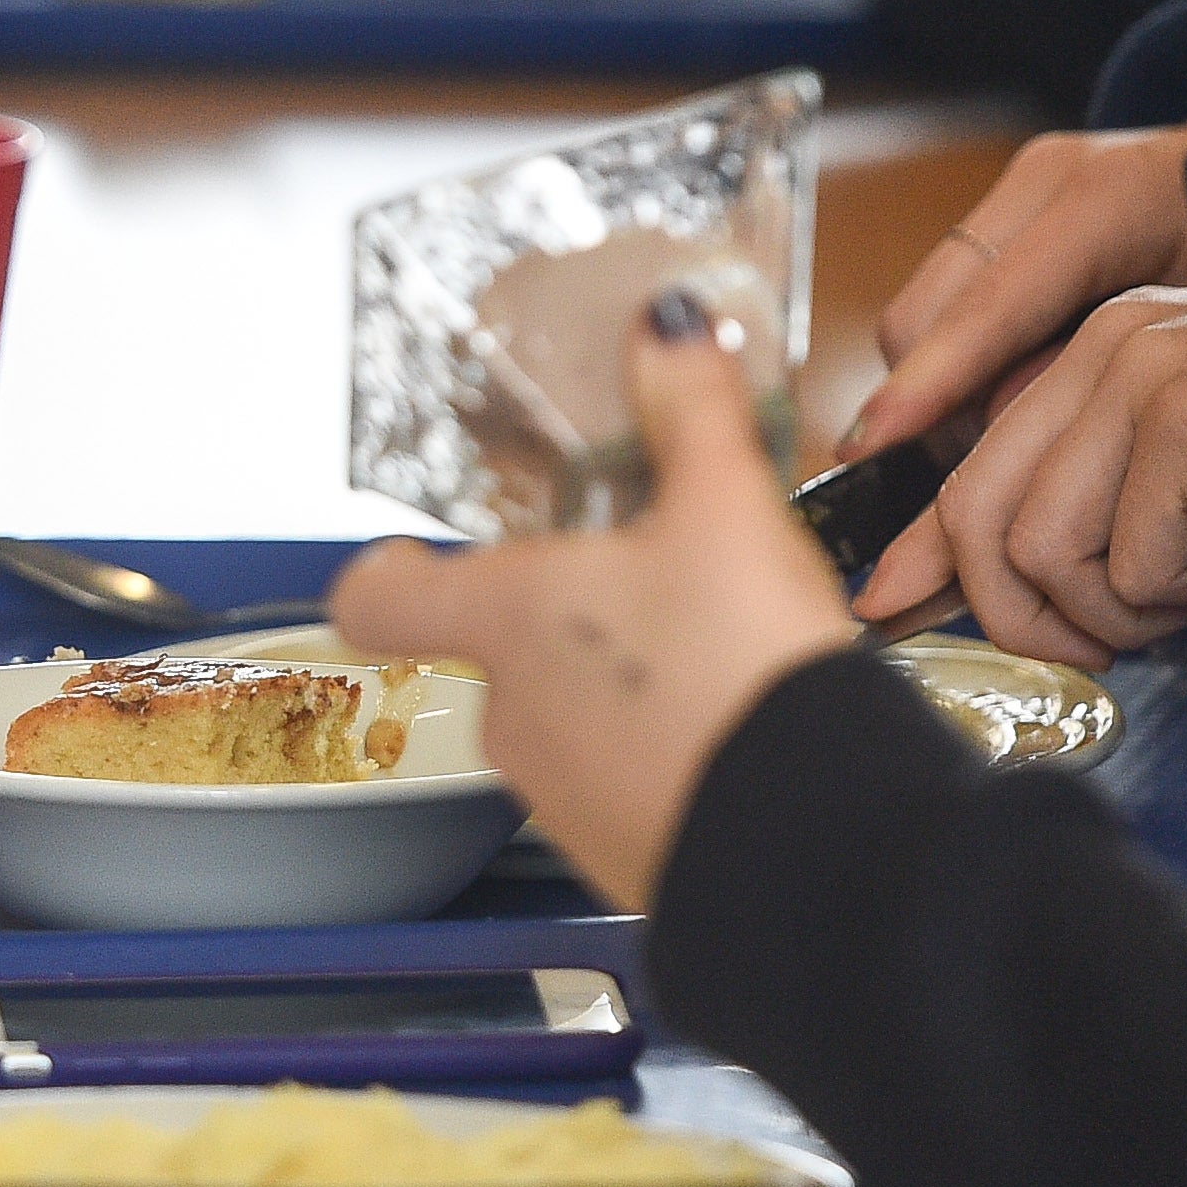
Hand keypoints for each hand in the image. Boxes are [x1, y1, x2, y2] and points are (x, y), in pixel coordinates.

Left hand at [327, 320, 855, 908]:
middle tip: (659, 590)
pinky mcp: (613, 855)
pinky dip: (660, 758)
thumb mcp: (730, 510)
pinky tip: (735, 737)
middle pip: (502, 651)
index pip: (377, 599)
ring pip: (565, 721)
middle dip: (571, 622)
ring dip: (619, 690)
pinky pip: (619, 788)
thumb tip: (664, 331)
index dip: (388, 573)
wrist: (809, 839)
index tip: (413, 557)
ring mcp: (554, 795)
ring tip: (716, 663)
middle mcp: (507, 713)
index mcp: (506, 619)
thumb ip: (689, 414)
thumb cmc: (747, 670)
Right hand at [845, 115, 1186, 457]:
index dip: (930, 384)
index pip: (990, 303)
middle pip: (926, 316)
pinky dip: (963, 371)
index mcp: (1112, 197)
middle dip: (935, 410)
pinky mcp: (1007, 216)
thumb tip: (1006, 428)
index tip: (868, 448)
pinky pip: (945, 314)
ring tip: (1023, 439)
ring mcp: (1021, 192)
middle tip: (997, 482)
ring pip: (921, 320)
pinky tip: (1022, 400)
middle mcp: (1049, 180)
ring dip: (947, 395)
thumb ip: (1109, 379)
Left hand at [851, 288, 1186, 664]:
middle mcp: (1107, 344)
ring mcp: (1145, 366)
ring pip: (1043, 553)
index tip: (883, 611)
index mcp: (1092, 356)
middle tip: (1103, 647)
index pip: (971, 470)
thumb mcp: (1166, 499)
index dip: (922, 557)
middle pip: (977, 516)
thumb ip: (1048, 532)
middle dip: (1024, 617)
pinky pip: (1134, 571)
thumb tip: (903, 594)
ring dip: (1126, 614)